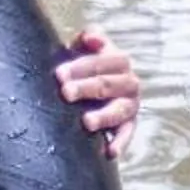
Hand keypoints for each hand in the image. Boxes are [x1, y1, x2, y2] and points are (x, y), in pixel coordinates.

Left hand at [54, 29, 142, 159]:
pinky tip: (109, 152)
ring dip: (104, 116)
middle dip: (86, 88)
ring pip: (120, 110)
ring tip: (86, 122)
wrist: (89, 92)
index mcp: (119, 60)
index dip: (82, 66)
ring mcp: (130, 105)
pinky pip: (127, 135)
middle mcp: (129, 82)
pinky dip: (120, 143)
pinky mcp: (128, 126)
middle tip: (64, 92)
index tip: (59, 74)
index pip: (104, 61)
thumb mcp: (82, 49)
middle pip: (109, 84)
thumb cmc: (81, 67)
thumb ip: (87, 39)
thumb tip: (90, 36)